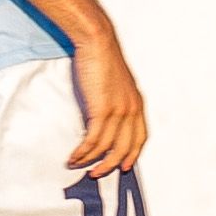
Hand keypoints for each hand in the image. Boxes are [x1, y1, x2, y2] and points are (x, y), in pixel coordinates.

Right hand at [63, 33, 145, 172]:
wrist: (97, 42)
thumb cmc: (102, 58)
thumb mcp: (115, 83)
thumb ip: (114, 101)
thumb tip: (103, 118)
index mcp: (137, 103)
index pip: (140, 137)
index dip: (132, 154)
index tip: (124, 166)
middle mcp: (131, 109)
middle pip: (125, 148)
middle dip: (111, 165)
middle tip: (97, 173)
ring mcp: (118, 110)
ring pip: (107, 147)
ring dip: (91, 160)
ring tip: (78, 164)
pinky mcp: (102, 110)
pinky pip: (93, 140)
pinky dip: (83, 152)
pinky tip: (75, 156)